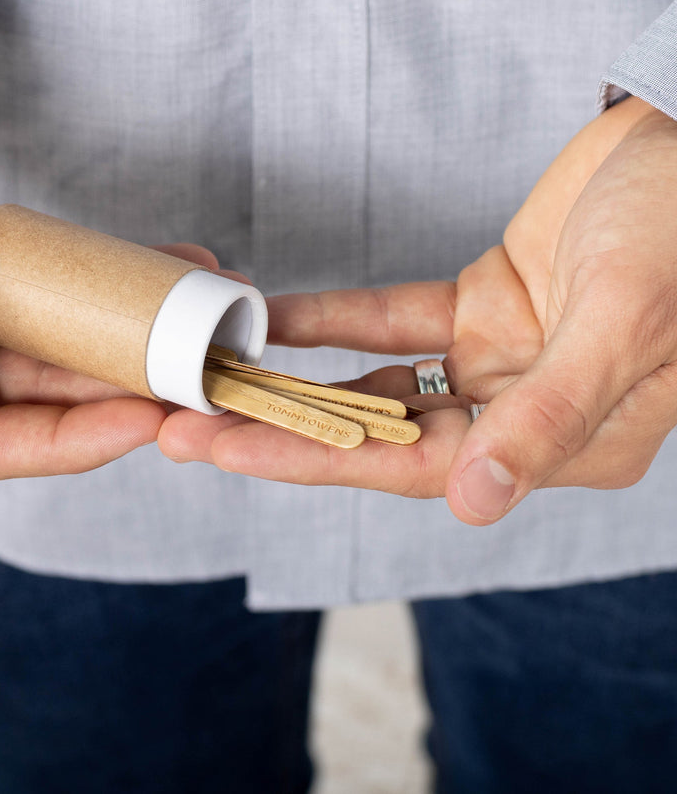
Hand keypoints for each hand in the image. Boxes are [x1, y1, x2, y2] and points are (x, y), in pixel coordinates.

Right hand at [0, 45, 206, 480]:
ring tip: (207, 318)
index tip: (140, 421)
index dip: (60, 446)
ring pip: (64, 356)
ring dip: (136, 343)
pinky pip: (72, 299)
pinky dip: (124, 290)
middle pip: (36, 404)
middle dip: (120, 394)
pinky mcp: (7, 274)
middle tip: (195, 375)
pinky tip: (178, 267)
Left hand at [159, 96, 676, 524]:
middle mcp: (528, 413)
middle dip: (283, 431)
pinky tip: (273, 318)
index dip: (316, 460)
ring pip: (382, 385)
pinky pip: (396, 319)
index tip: (225, 449)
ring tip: (213, 381)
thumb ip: (549, 412)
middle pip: (384, 438)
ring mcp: (502, 360)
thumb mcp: (622, 319)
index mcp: (572, 443)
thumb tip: (474, 503)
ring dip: (300, 383)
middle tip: (186, 426)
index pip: (421, 469)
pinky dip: (337, 319)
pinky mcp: (483, 306)